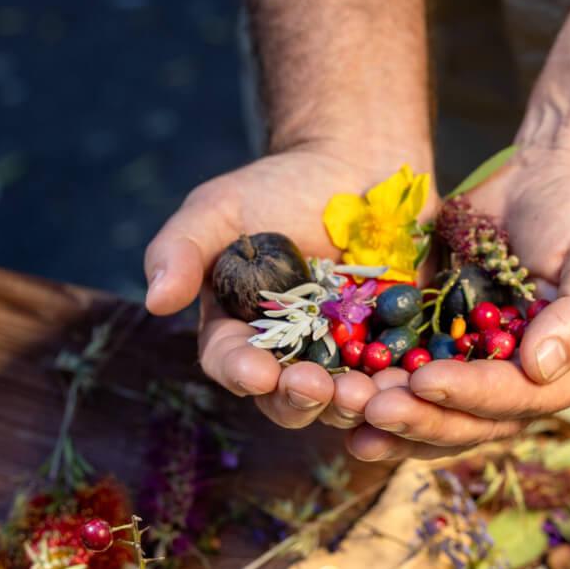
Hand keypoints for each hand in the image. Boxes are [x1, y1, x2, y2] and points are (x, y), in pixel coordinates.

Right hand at [145, 143, 434, 430]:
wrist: (353, 164)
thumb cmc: (276, 186)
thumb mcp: (219, 208)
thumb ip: (181, 249)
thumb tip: (156, 301)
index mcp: (241, 333)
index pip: (232, 364)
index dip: (242, 373)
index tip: (257, 373)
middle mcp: (291, 356)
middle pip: (288, 398)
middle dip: (300, 399)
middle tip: (317, 388)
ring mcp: (345, 355)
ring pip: (345, 400)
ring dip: (354, 404)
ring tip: (366, 394)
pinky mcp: (395, 345)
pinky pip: (399, 376)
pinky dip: (404, 385)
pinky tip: (413, 382)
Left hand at [346, 140, 569, 460]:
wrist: (551, 176)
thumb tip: (540, 369)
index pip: (520, 398)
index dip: (472, 394)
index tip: (424, 381)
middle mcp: (533, 386)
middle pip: (474, 420)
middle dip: (420, 417)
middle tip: (369, 409)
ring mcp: (490, 370)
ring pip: (440, 412)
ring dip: (393, 417)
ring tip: (346, 410)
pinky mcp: (452, 348)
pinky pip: (414, 380)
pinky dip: (382, 388)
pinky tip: (341, 396)